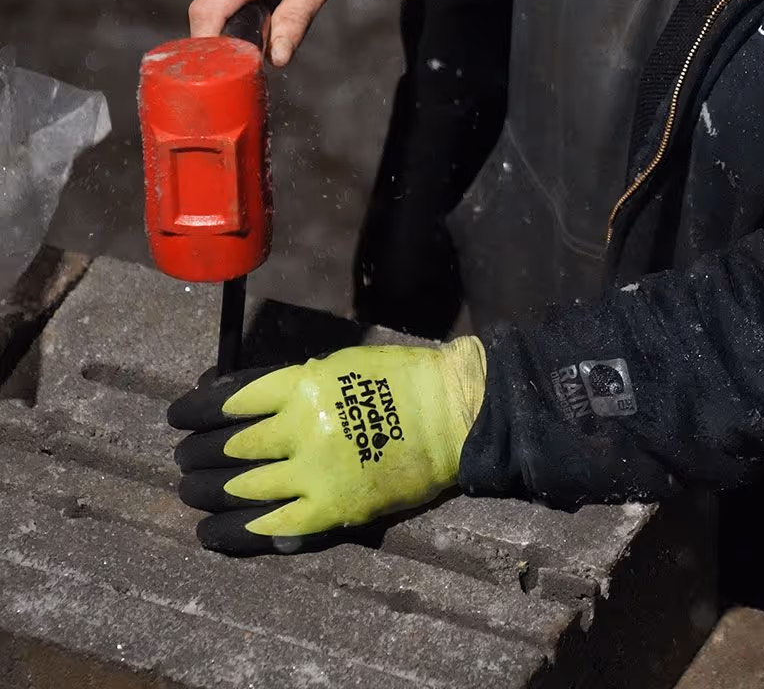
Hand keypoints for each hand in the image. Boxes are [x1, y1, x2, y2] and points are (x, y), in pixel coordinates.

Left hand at [168, 339, 486, 554]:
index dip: (195, 411)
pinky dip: (237, 530)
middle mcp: (301, 427)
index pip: (229, 401)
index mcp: (303, 384)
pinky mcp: (331, 507)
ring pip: (240, 488)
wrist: (452, 414)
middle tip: (183, 458)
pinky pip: (271, 525)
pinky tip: (215, 531)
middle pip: (228, 446)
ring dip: (207, 492)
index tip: (178, 416)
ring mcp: (315, 471)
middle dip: (196, 454)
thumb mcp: (339, 365)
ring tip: (191, 492)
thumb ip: (288, 384)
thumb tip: (233, 398)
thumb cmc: (399, 379)